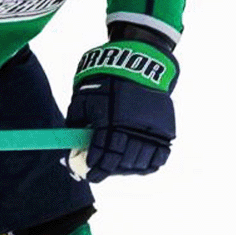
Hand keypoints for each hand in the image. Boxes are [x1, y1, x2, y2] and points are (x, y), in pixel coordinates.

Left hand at [65, 41, 177, 182]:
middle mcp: (130, 128)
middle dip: (109, 171)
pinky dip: (150, 164)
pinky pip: (160, 154)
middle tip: (101, 173)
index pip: (101, 155)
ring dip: (127, 169)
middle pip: (120, 162)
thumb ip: (76, 121)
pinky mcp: (164, 127)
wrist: (139, 60)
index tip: (90, 175)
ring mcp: (149, 129)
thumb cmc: (105, 78)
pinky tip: (140, 165)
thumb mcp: (83, 96)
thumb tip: (71, 143)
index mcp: (108, 121)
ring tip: (119, 169)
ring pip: (139, 161)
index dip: (95, 169)